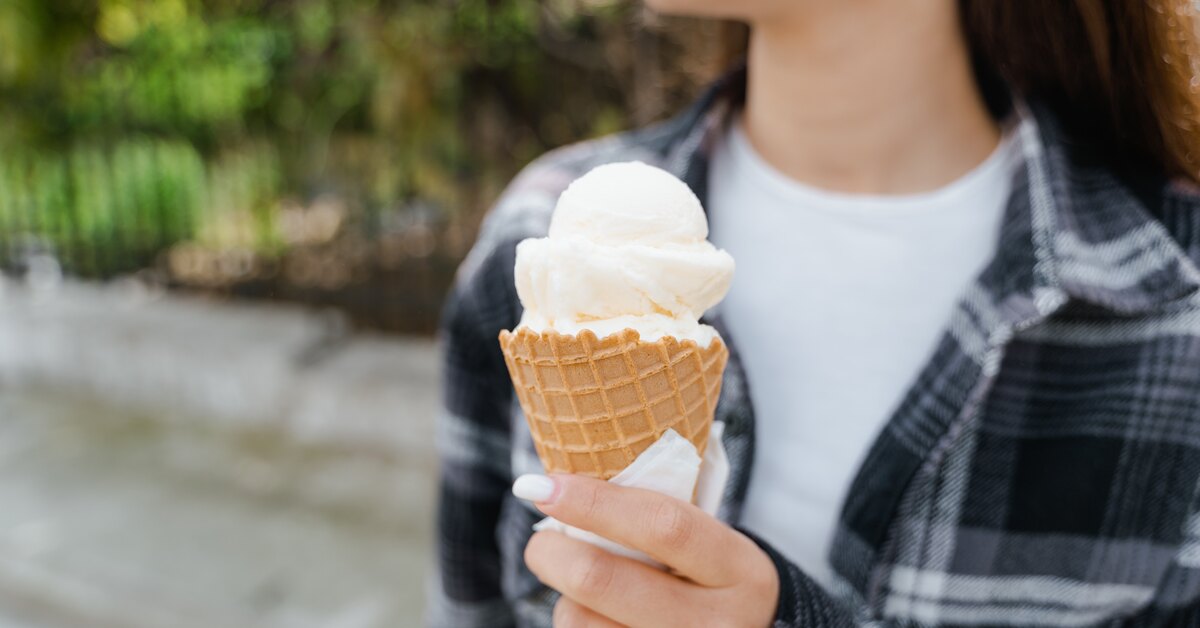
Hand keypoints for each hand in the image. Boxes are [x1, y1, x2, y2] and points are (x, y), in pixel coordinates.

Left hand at [513, 473, 778, 627]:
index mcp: (739, 570)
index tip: (546, 485)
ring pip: (581, 620)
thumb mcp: (709, 547)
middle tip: (540, 542)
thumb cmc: (710, 582)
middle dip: (553, 553)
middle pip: (604, 581)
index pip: (661, 525)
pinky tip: (594, 616)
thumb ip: (655, 519)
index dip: (595, 502)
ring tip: (582, 588)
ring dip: (564, 597)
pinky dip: (574, 622)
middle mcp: (717, 623)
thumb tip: (561, 489)